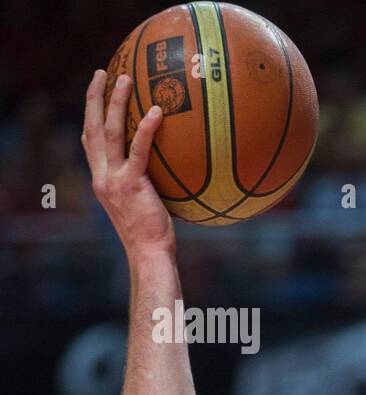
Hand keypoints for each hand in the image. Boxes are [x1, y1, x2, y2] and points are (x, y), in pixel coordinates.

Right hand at [82, 70, 174, 256]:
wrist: (149, 255)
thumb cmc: (154, 236)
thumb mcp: (147, 207)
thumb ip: (150, 186)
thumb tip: (177, 172)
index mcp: (102, 180)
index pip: (91, 143)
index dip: (91, 116)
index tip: (96, 95)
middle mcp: (102, 176)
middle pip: (91, 128)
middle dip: (94, 98)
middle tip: (102, 72)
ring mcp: (113, 179)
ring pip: (108, 131)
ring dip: (114, 102)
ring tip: (125, 77)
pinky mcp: (131, 184)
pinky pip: (138, 150)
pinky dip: (145, 129)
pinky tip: (157, 111)